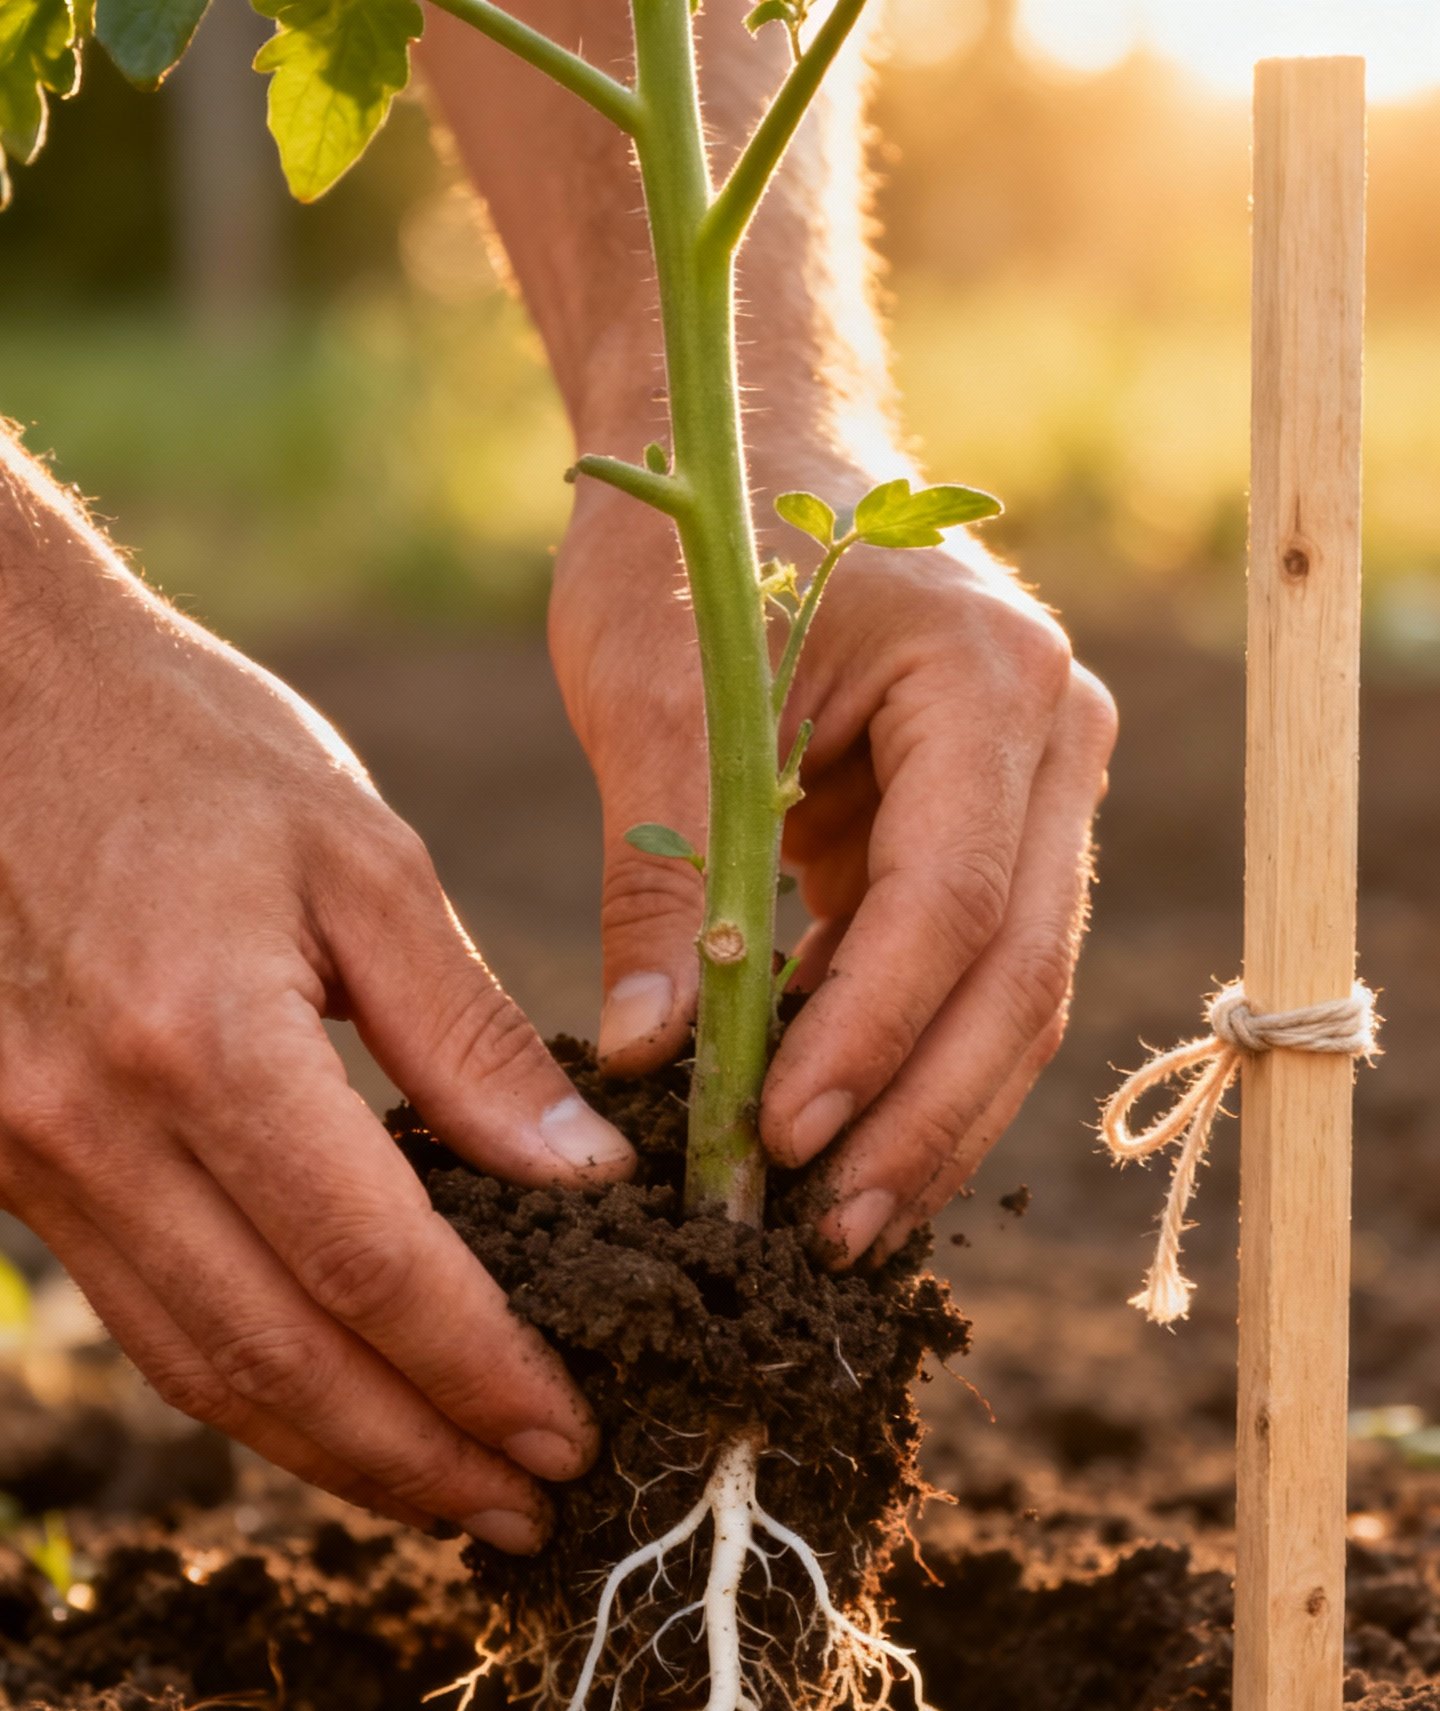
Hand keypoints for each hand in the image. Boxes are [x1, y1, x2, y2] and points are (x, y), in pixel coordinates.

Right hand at [0, 545, 634, 1547]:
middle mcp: (95, 1127)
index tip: (568, 1429)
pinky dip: (249, 1387)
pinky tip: (336, 1412)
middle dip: (417, 1458)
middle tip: (532, 1507)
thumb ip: (466, 1035)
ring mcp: (29, 1156)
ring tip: (451, 1496)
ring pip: (196, 1367)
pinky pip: (142, 1315)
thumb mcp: (357, 857)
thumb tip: (582, 1181)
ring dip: (333, 1454)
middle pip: (276, 1360)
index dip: (477, 1372)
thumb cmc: (181, 743)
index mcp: (201, 1040)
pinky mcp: (5, 1162)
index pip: (369, 1267)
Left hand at [549, 455, 1115, 1261]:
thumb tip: (650, 1059)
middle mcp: (1050, 744)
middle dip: (917, 1119)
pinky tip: (833, 1150)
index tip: (779, 1136)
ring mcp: (1036, 797)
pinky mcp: (989, 844)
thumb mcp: (658, 693)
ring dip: (923, 1121)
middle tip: (822, 1233)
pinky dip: (902, 1070)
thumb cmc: (704, 544)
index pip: (954, 903)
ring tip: (830, 1227)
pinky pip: (964, 982)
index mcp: (988, 682)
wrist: (753, 454)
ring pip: (1009, 1000)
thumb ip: (666, 876)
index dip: (872, 1036)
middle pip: (1015, 977)